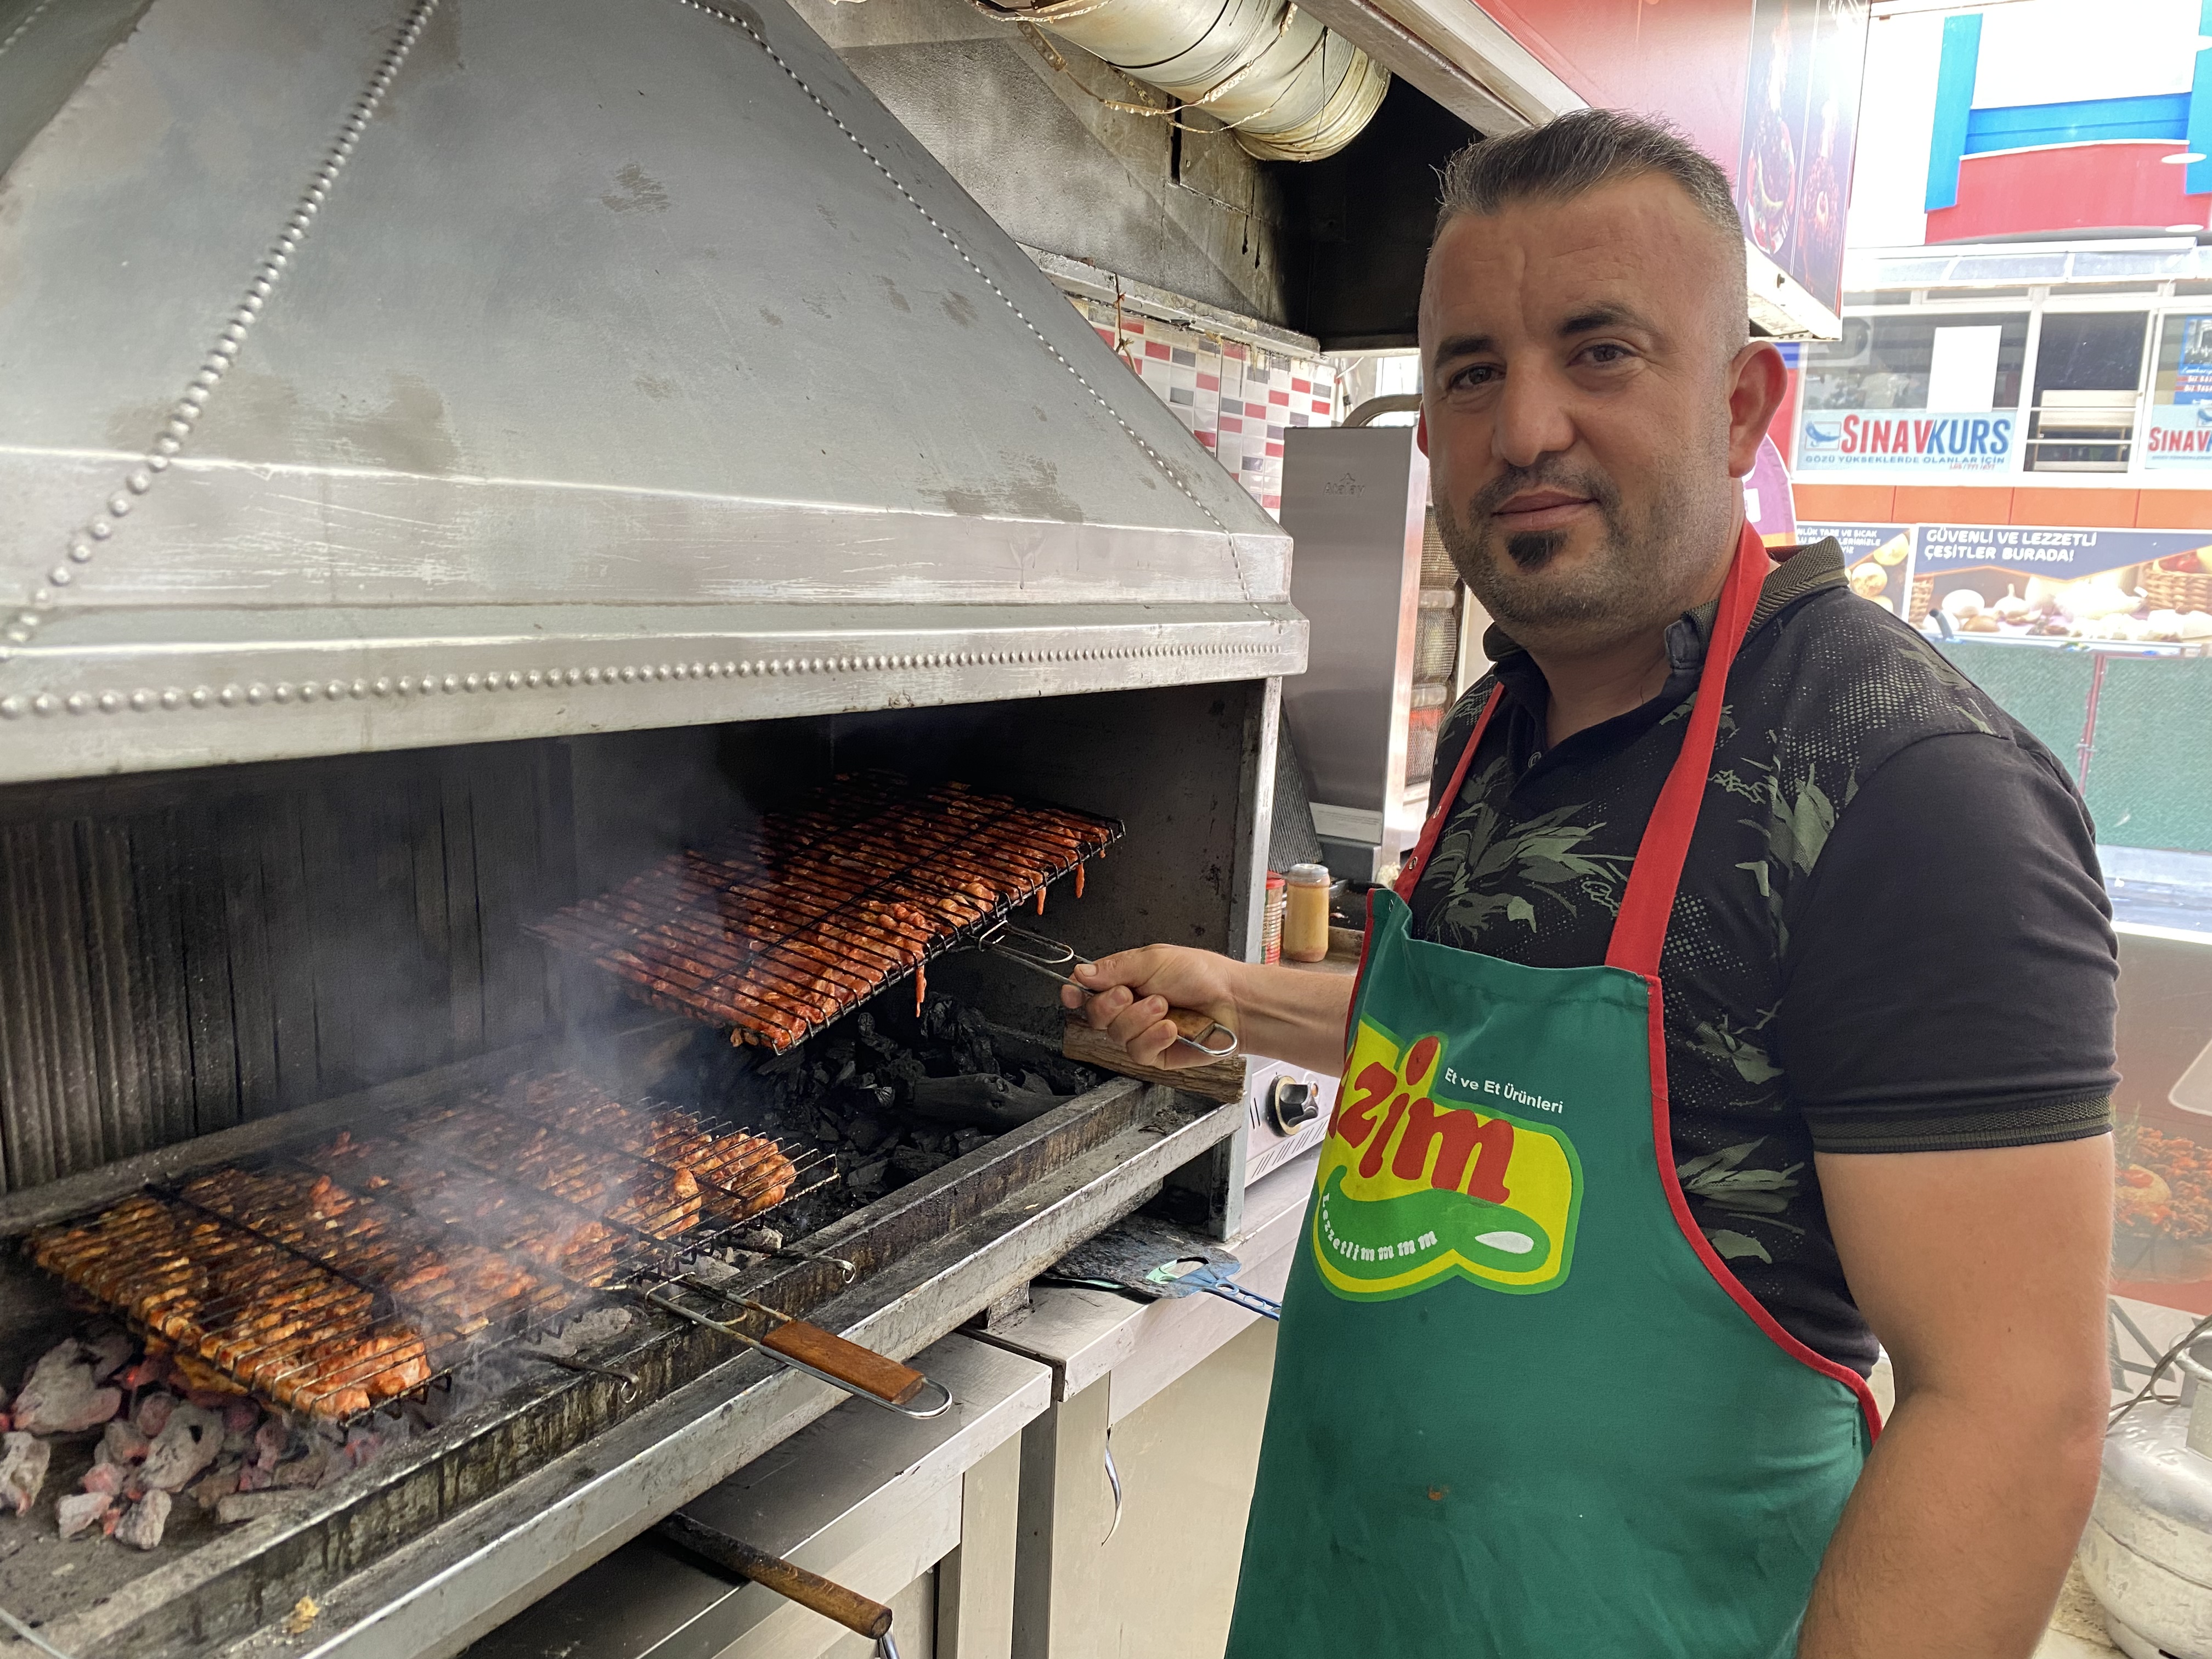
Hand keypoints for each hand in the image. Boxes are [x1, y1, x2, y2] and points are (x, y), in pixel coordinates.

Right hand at [1060, 945, 1240, 1068]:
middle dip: (1111, 1004)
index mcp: (1125, 981)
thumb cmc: (1202, 975)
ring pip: (1116, 1034)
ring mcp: (1141, 1032)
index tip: (1072, 992)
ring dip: (1140, 1019)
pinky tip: (1172, 1028)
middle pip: (1095, 1015)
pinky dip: (1154, 1038)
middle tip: (1132, 994)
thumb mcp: (1154, 959)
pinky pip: (1138, 1052)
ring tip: (1166, 1007)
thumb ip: (1115, 968)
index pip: (1087, 990)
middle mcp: (1129, 1008)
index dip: (1075, 992)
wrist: (1233, 1002)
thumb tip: (1080, 973)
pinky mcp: (1155, 1054)